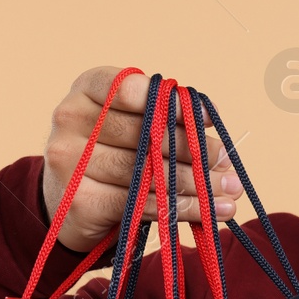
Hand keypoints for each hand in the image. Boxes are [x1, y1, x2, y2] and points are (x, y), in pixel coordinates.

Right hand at [40, 66, 242, 252]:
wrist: (69, 204)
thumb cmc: (113, 154)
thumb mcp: (131, 125)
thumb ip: (164, 117)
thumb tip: (211, 120)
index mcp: (86, 90)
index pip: (130, 88)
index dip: (173, 103)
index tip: (208, 119)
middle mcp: (70, 119)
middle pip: (144, 134)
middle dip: (194, 150)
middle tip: (227, 163)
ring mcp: (68, 160)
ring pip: (147, 172)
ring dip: (197, 183)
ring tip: (230, 190)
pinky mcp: (78, 200)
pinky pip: (142, 203)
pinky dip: (182, 208)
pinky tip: (211, 210)